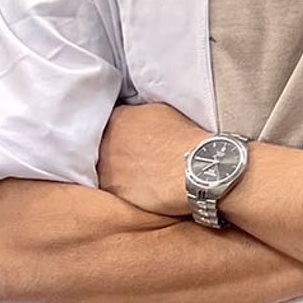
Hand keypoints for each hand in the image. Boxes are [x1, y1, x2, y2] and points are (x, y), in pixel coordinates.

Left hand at [98, 101, 208, 217]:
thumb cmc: (189, 142)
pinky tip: (141, 190)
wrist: (198, 171)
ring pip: (106, 168)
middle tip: (138, 158)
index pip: (113, 122)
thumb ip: (143, 114)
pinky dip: (123, 189)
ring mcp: (106, 166)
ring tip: (141, 176)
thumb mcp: (165, 112)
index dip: (124, 132)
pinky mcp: (112, 190)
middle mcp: (107, 140)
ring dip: (117, 171)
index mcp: (120, 117)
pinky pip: (112, 189)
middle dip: (117, 151)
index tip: (134, 139)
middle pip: (104, 145)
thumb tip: (139, 119)